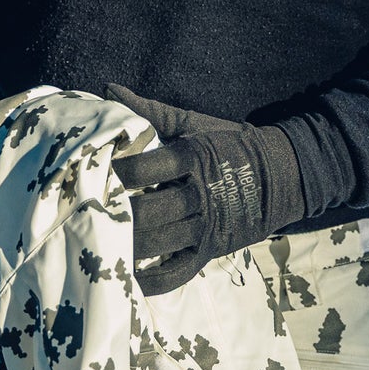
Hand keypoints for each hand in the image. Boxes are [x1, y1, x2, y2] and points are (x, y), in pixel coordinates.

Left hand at [105, 84, 307, 295]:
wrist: (280, 175)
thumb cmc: (227, 144)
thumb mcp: (193, 123)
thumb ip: (149, 111)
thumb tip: (108, 89)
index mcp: (195, 157)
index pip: (148, 169)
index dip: (118, 173)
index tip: (96, 171)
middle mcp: (201, 194)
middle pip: (150, 211)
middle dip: (117, 213)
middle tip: (89, 211)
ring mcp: (207, 227)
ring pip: (160, 242)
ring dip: (127, 243)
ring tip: (98, 238)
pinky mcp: (211, 251)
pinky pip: (179, 273)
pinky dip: (152, 280)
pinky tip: (128, 277)